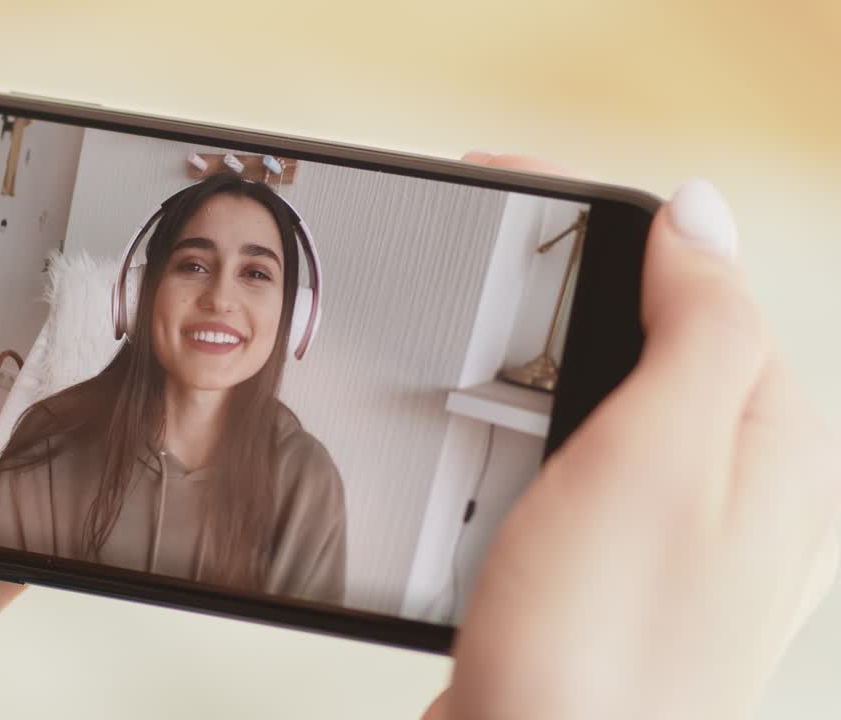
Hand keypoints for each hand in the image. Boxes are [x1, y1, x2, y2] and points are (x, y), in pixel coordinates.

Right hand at [424, 154, 839, 718]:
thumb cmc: (601, 653)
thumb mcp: (655, 457)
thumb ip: (697, 325)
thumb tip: (700, 215)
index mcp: (776, 445)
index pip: (703, 280)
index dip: (605, 220)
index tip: (512, 185)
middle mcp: (742, 491)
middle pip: (666, 334)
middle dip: (578, 280)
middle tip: (487, 247)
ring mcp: (677, 538)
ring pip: (623, 399)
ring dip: (556, 353)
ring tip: (487, 326)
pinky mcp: (616, 572)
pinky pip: (588, 465)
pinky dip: (539, 429)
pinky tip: (504, 441)